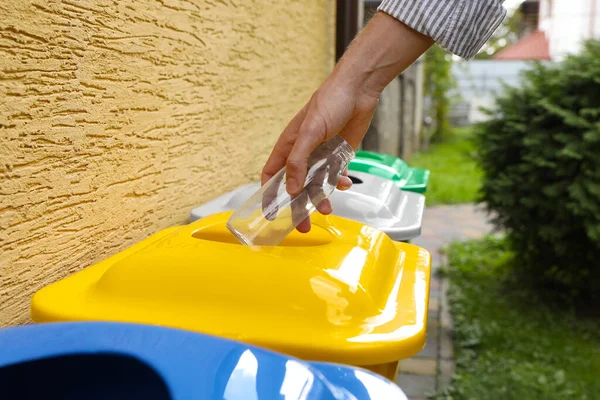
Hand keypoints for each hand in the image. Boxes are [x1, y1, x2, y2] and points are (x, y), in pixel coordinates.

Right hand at [261, 12, 432, 232]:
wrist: (359, 90)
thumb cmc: (330, 103)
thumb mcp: (310, 132)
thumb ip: (298, 161)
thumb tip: (290, 190)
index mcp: (288, 146)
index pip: (272, 176)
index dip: (270, 195)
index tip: (273, 214)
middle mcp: (302, 154)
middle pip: (295, 187)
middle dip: (298, 207)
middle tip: (303, 226)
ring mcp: (321, 155)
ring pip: (316, 184)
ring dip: (321, 197)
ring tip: (329, 209)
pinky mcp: (339, 156)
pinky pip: (335, 176)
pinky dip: (339, 182)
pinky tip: (345, 183)